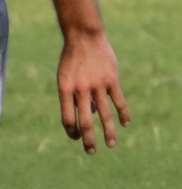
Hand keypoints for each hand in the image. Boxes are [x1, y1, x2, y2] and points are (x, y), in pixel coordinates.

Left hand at [57, 30, 128, 151]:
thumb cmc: (71, 59)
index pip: (67, 118)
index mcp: (64, 90)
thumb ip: (74, 95)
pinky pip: (119, 101)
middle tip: (91, 151)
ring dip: (109, 132)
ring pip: (105, 115)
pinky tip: (125, 124)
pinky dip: (123, 114)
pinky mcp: (112, 80)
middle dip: (88, 139)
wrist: (83, 37)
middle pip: (85, 122)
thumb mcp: (65, 77)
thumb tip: (89, 113)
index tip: (76, 138)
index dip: (71, 131)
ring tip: (110, 144)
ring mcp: (97, 85)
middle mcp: (80, 90)